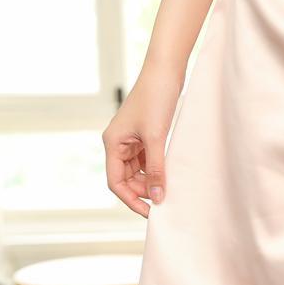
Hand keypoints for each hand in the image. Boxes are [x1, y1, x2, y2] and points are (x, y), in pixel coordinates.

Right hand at [102, 66, 182, 217]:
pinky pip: (148, 161)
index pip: (115, 182)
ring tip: (169, 189)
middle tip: (165, 202)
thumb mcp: (156, 137)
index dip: (131, 200)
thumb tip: (157, 197)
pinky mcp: (145, 136)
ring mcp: (131, 140)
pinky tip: (170, 175)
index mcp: (113, 143)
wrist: (167, 71)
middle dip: (143, 191)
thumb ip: (156, 168)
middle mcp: (118, 143)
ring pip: (138, 171)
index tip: (151, 212)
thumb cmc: (156, 99)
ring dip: (151, 181)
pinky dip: (157, 169)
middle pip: (126, 179)